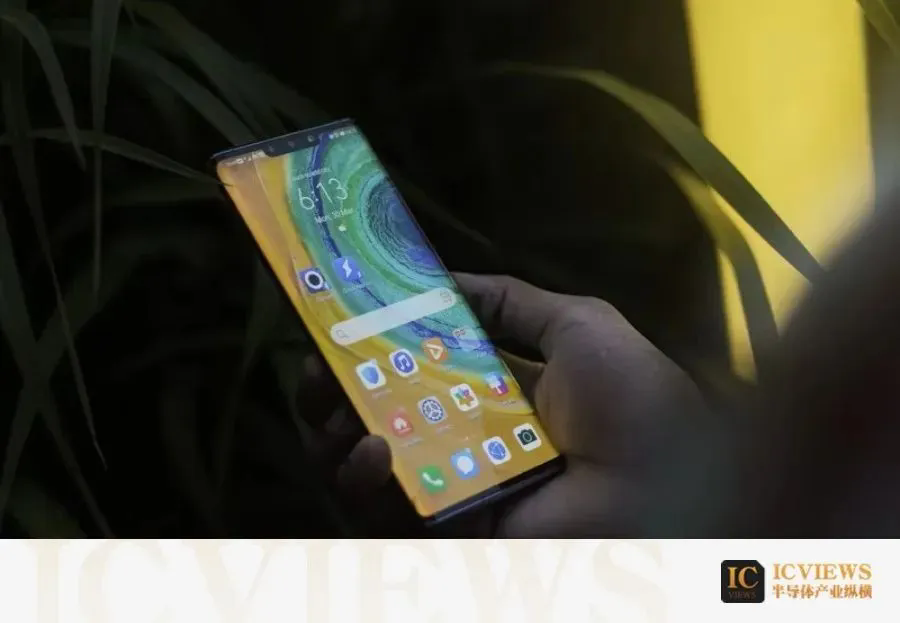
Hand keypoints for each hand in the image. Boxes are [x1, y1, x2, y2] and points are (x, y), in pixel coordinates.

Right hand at [336, 274, 707, 536]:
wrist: (666, 483)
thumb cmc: (634, 399)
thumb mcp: (578, 325)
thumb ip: (511, 301)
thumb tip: (444, 277)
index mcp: (491, 393)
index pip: (413, 370)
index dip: (371, 347)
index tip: (335, 319)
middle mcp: (464, 439)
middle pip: (377, 417)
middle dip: (334, 391)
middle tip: (316, 366)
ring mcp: (454, 488)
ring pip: (366, 468)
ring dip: (334, 434)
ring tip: (333, 403)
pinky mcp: (450, 529)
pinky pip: (386, 514)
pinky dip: (364, 482)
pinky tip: (372, 449)